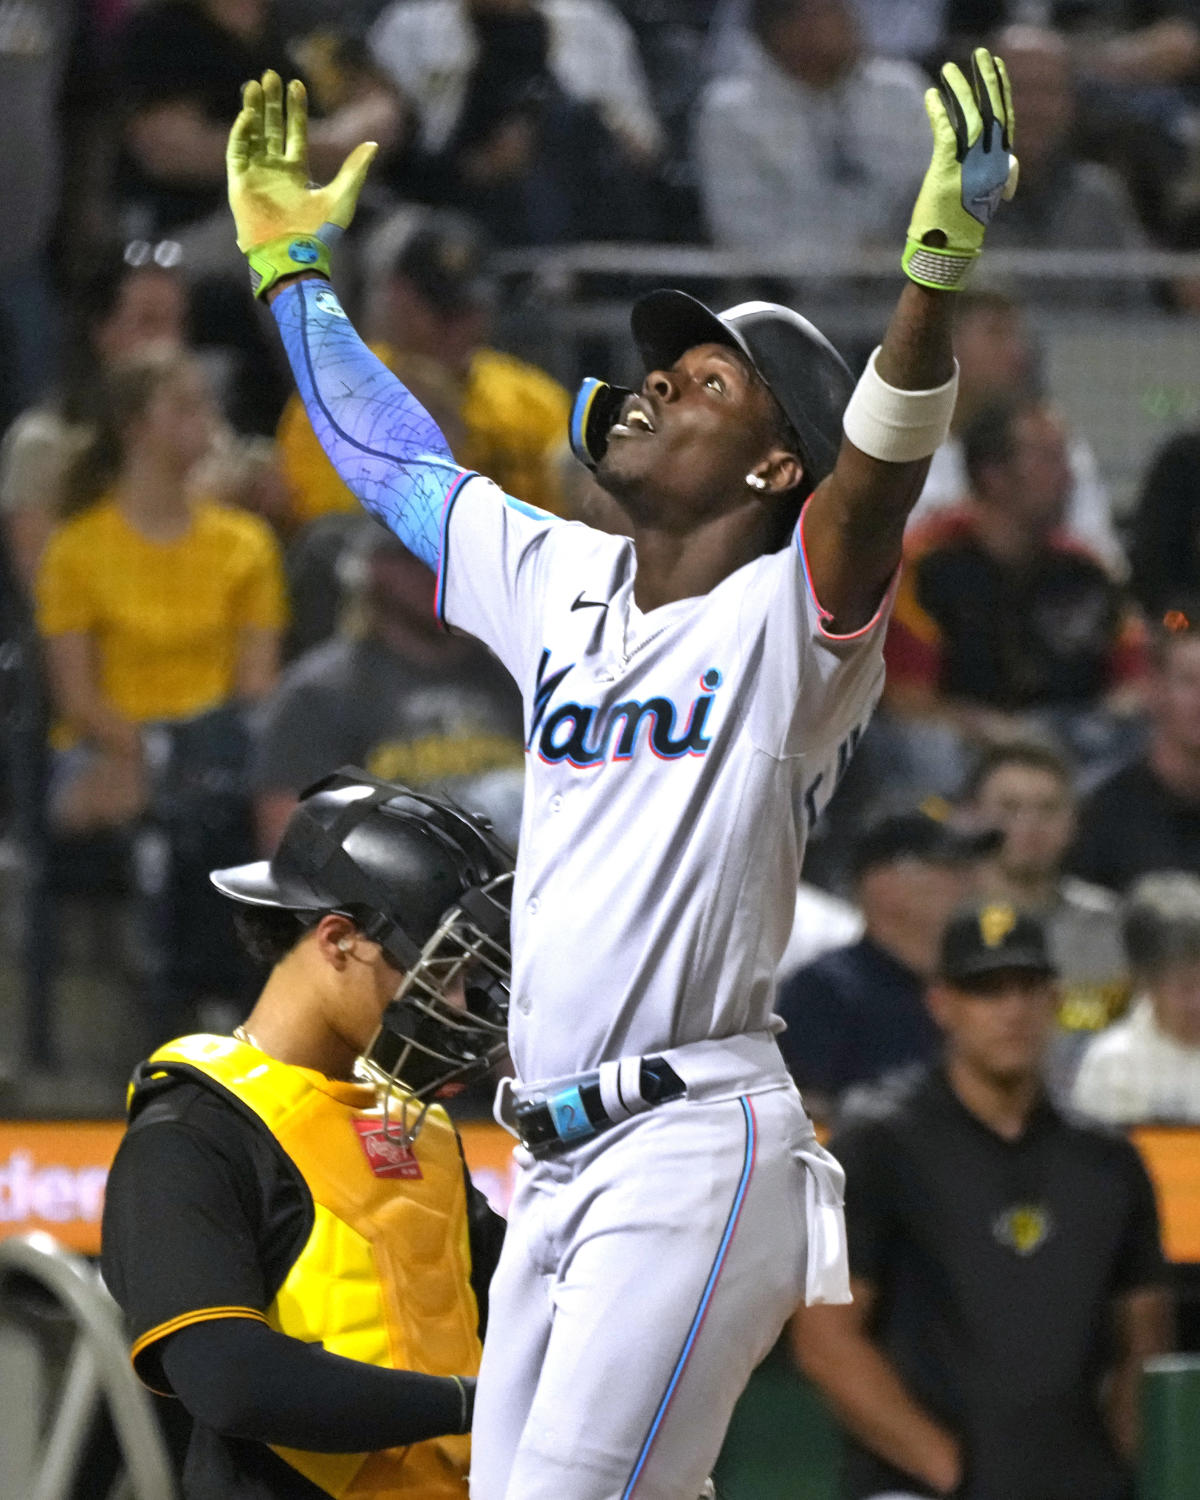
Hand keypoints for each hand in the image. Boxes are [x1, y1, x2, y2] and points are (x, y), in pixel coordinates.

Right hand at [227, 70, 376, 251]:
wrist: (294, 256)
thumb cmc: (320, 233)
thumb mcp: (342, 197)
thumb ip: (355, 169)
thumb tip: (374, 144)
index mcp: (297, 172)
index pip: (295, 133)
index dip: (296, 109)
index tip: (297, 84)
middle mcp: (275, 171)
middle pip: (271, 128)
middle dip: (271, 103)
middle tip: (270, 75)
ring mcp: (257, 176)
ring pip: (252, 135)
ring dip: (253, 110)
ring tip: (254, 85)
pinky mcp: (240, 184)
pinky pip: (237, 151)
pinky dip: (241, 132)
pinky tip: (248, 114)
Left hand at [903, 48, 1017, 290]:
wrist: (947, 252)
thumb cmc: (962, 227)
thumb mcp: (985, 199)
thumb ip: (997, 178)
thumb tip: (1009, 171)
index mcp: (1000, 167)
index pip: (1006, 120)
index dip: (1003, 92)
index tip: (999, 68)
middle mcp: (991, 163)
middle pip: (993, 110)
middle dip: (987, 79)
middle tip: (981, 54)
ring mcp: (970, 166)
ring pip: (969, 116)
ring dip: (959, 88)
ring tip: (949, 68)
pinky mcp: (947, 170)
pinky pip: (945, 131)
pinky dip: (938, 110)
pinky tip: (931, 94)